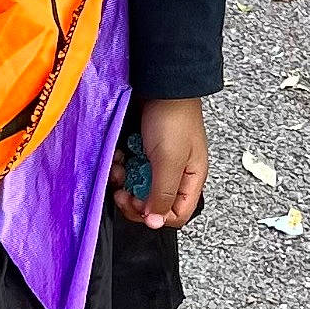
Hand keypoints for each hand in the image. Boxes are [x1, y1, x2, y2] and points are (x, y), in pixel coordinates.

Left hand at [111, 97, 207, 230]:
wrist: (160, 84)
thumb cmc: (172, 119)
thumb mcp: (170, 161)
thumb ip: (163, 194)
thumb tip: (157, 224)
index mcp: (190, 180)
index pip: (176, 214)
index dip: (155, 216)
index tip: (137, 205)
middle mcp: (176, 174)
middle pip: (154, 203)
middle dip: (135, 199)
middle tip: (122, 191)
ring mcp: (158, 161)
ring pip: (138, 186)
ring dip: (125, 180)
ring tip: (119, 166)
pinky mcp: (143, 150)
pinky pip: (130, 168)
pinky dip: (122, 164)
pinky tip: (118, 155)